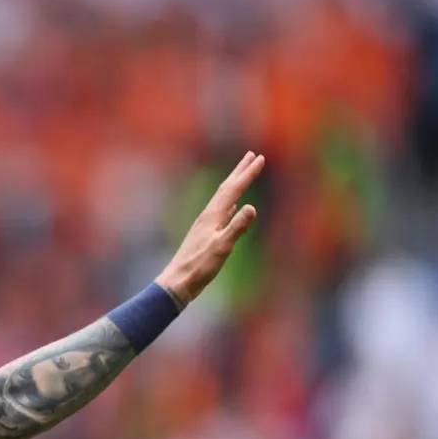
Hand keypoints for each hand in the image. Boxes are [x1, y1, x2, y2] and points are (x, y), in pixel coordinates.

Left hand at [154, 151, 264, 302]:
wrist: (177, 282)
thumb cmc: (199, 267)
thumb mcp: (222, 247)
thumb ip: (237, 227)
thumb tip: (252, 207)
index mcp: (212, 216)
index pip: (234, 189)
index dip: (247, 174)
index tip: (260, 159)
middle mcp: (207, 216)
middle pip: (226, 188)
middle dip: (240, 171)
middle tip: (251, 155)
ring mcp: (205, 225)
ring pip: (223, 199)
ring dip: (235, 185)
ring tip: (242, 176)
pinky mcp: (205, 235)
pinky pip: (221, 213)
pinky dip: (229, 205)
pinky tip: (232, 207)